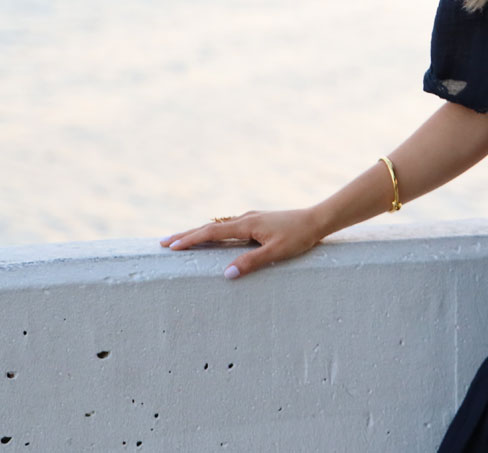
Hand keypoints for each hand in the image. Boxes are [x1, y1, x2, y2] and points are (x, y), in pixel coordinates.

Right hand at [160, 208, 324, 278]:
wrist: (318, 219)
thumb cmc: (299, 236)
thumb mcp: (276, 252)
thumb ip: (251, 262)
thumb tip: (226, 274)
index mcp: (246, 224)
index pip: (211, 232)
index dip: (190, 239)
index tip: (170, 246)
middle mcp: (246, 218)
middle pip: (210, 226)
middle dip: (187, 235)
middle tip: (164, 243)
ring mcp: (252, 218)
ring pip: (219, 225)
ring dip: (199, 232)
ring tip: (182, 240)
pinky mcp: (258, 221)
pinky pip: (229, 226)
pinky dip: (214, 231)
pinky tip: (214, 236)